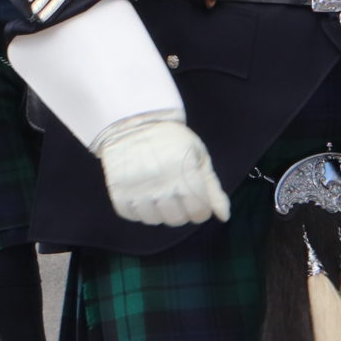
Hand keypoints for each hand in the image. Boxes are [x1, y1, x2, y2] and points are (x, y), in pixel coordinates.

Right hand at [93, 112, 229, 225]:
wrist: (135, 120)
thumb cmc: (172, 140)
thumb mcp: (198, 156)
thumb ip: (212, 187)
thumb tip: (224, 216)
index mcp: (184, 171)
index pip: (198, 212)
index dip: (200, 209)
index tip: (196, 198)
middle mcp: (160, 181)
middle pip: (176, 219)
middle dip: (181, 211)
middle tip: (176, 194)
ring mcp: (136, 186)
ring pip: (153, 219)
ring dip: (158, 210)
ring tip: (157, 192)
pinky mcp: (117, 188)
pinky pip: (130, 214)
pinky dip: (137, 209)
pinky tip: (141, 193)